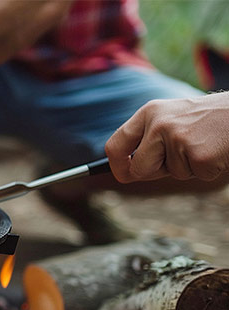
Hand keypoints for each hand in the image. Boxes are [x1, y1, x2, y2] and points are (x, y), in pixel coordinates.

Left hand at [105, 92, 228, 182]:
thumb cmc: (207, 120)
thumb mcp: (171, 120)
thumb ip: (149, 142)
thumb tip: (127, 173)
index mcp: (149, 113)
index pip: (115, 145)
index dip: (117, 167)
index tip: (124, 175)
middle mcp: (159, 124)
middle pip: (139, 169)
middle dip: (155, 173)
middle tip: (180, 157)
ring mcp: (178, 138)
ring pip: (172, 173)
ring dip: (189, 167)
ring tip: (204, 143)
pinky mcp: (199, 154)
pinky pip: (196, 175)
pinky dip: (208, 169)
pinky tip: (216, 149)